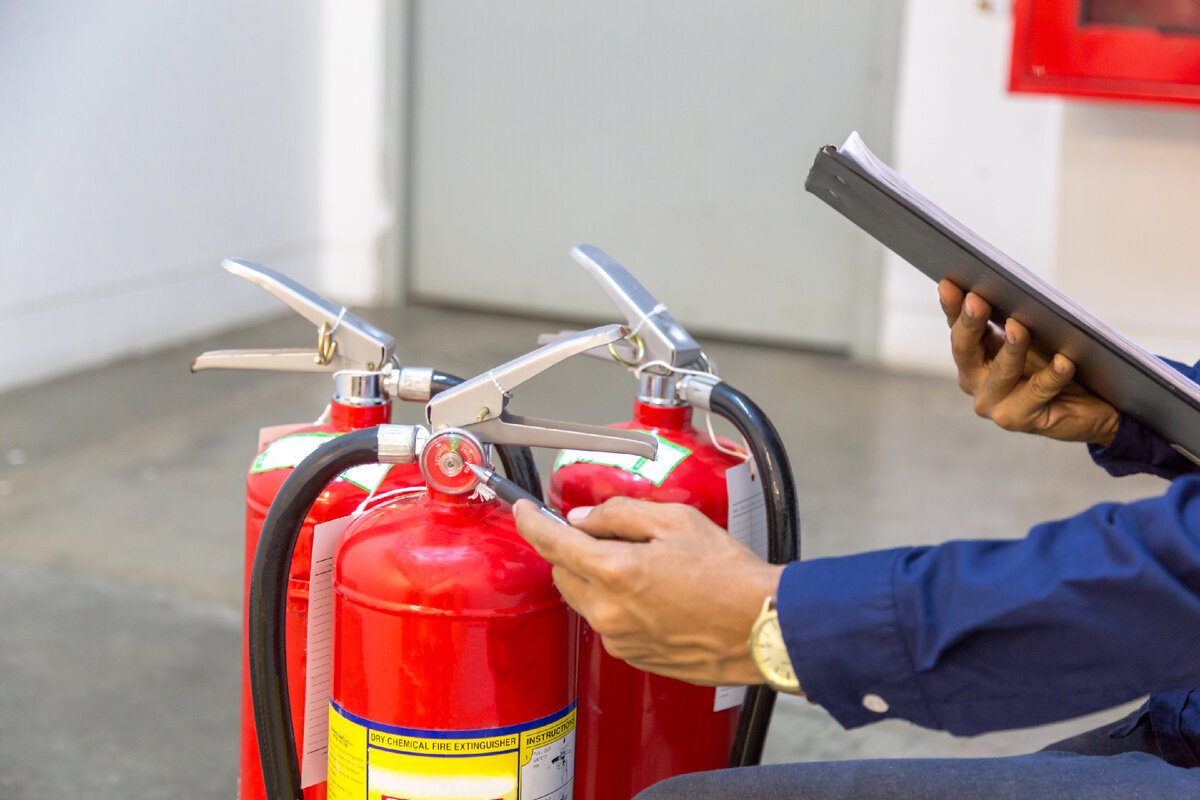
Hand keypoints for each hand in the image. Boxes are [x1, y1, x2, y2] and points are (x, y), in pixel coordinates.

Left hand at [513, 497, 783, 685]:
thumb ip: (621, 514)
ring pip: (584, 598)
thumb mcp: (676, 521)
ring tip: (642, 564)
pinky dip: (615, 602)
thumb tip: (586, 518)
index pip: (553, 543)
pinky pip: (607, 621)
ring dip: (595, 577)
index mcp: (616, 572)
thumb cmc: (729, 575)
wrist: (760, 627)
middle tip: (606, 534)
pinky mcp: (632, 655)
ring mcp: (618, 638)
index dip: (532, 522)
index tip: (523, 510)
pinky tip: (652, 592)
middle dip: (572, 550)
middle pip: (563, 573)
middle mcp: (609, 611)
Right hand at [938, 280, 1117, 445]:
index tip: (950, 284)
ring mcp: (992, 403)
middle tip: (976, 300)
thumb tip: (1012, 288)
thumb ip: (1014, 318)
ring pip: (1001, 372)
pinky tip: (1063, 362)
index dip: (952, 306)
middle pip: (965, 350)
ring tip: (1020, 327)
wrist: (1091, 406)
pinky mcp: (1018, 419)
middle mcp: (973, 380)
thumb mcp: (1033, 337)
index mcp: (972, 355)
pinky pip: (1037, 392)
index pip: (957, 326)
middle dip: (970, 323)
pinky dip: (1051, 376)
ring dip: (1011, 349)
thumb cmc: (1057, 364)